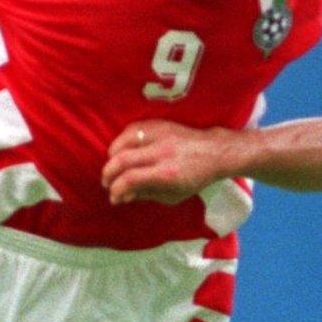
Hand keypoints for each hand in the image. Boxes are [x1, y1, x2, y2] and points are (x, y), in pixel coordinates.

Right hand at [104, 121, 227, 204]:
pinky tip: (121, 151)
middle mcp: (161, 152)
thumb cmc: (194, 178)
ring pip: (124, 140)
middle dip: (108, 174)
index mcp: (166, 173)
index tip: (114, 197)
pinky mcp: (160, 124)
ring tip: (113, 167)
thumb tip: (121, 196)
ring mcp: (160, 135)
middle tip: (106, 183)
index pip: (130, 179)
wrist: (214, 152)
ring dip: (112, 156)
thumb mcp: (173, 196)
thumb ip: (145, 194)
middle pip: (122, 159)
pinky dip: (121, 140)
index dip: (116, 189)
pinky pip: (132, 128)